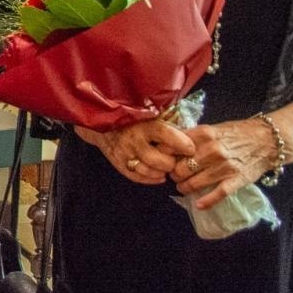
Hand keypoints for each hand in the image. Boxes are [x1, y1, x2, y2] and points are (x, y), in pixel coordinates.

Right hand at [76, 117, 195, 184]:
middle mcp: (132, 140)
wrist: (101, 122)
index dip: (180, 143)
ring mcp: (124, 153)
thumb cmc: (131, 117)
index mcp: (142, 124)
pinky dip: (150, 179)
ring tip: (166, 168)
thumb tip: (189, 129)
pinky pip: (136, 177)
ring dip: (161, 172)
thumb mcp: (147, 113)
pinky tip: (158, 176)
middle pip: (156, 159)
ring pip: (147, 170)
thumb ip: (165, 120)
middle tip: (175, 160)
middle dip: (170, 163)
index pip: (164, 134)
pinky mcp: (118, 163)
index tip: (190, 148)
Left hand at [172, 119, 279, 209]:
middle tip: (175, 176)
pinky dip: (206, 201)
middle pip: (181, 168)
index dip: (166, 157)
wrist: (267, 140)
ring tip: (182, 187)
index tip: (164, 161)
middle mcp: (213, 150)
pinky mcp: (237, 180)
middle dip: (175, 174)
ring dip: (185, 187)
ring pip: (195, 182)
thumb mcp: (212, 129)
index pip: (174, 148)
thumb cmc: (237, 133)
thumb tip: (169, 147)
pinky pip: (218, 194)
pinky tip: (198, 205)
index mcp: (204, 134)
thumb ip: (193, 138)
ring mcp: (225, 166)